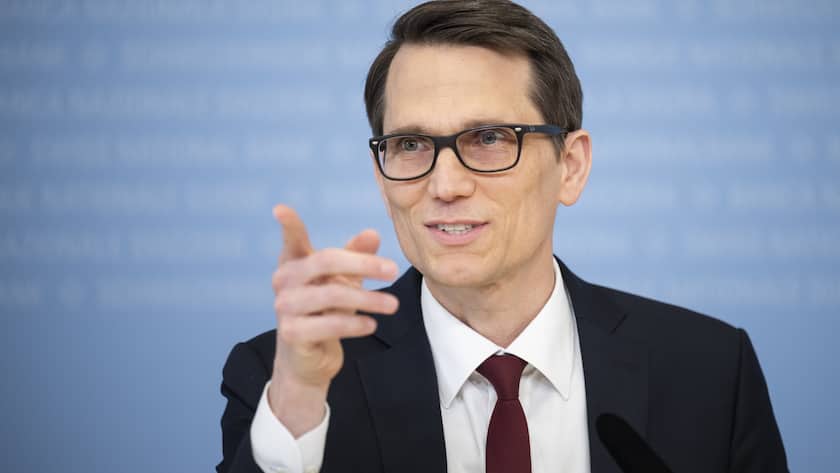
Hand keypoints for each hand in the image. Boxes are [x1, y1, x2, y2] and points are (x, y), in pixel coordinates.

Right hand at [267, 204, 398, 435]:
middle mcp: (284, 281)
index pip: (291, 240)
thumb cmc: (325, 312)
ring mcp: (285, 308)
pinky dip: (356, 324)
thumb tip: (372, 233)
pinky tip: (372, 324)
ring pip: (332, 295)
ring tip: (393, 305)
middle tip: (394, 270)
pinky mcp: (293, 334)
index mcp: (293, 263)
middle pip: (326, 261)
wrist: (308, 360)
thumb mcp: (342, 281)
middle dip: (364, 263)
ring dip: (369, 299)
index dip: (288, 225)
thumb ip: (356, 257)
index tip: (281, 209)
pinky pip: (330, 324)